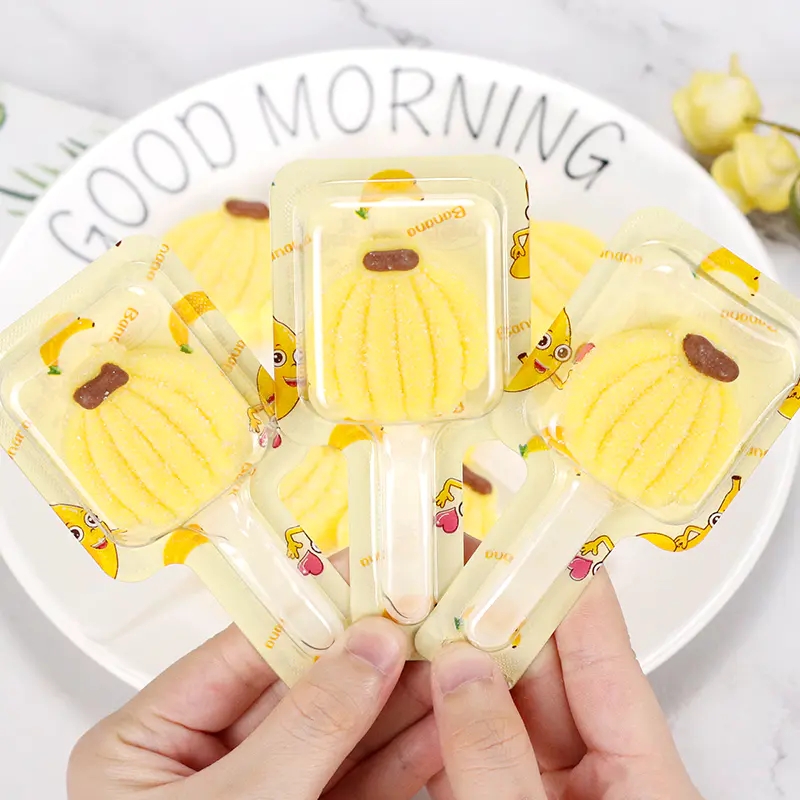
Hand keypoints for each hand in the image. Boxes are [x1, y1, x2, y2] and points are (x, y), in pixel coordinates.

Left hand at [68, 617, 441, 799]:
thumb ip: (306, 724)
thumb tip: (370, 642)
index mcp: (151, 742)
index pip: (247, 647)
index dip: (316, 606)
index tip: (377, 573)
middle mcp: (209, 760)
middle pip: (304, 682)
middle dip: (375, 649)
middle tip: (434, 607)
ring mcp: (268, 794)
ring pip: (345, 727)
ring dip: (405, 692)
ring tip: (458, 650)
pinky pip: (365, 777)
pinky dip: (412, 752)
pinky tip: (452, 719)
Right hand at [427, 569, 703, 799]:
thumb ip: (498, 759)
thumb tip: (459, 669)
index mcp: (644, 778)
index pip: (606, 654)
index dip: (565, 586)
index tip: (526, 534)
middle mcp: (601, 777)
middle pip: (544, 673)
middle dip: (490, 618)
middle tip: (444, 572)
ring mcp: (550, 795)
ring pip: (500, 709)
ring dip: (454, 666)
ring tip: (413, 616)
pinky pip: (472, 752)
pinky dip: (437, 722)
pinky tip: (405, 685)